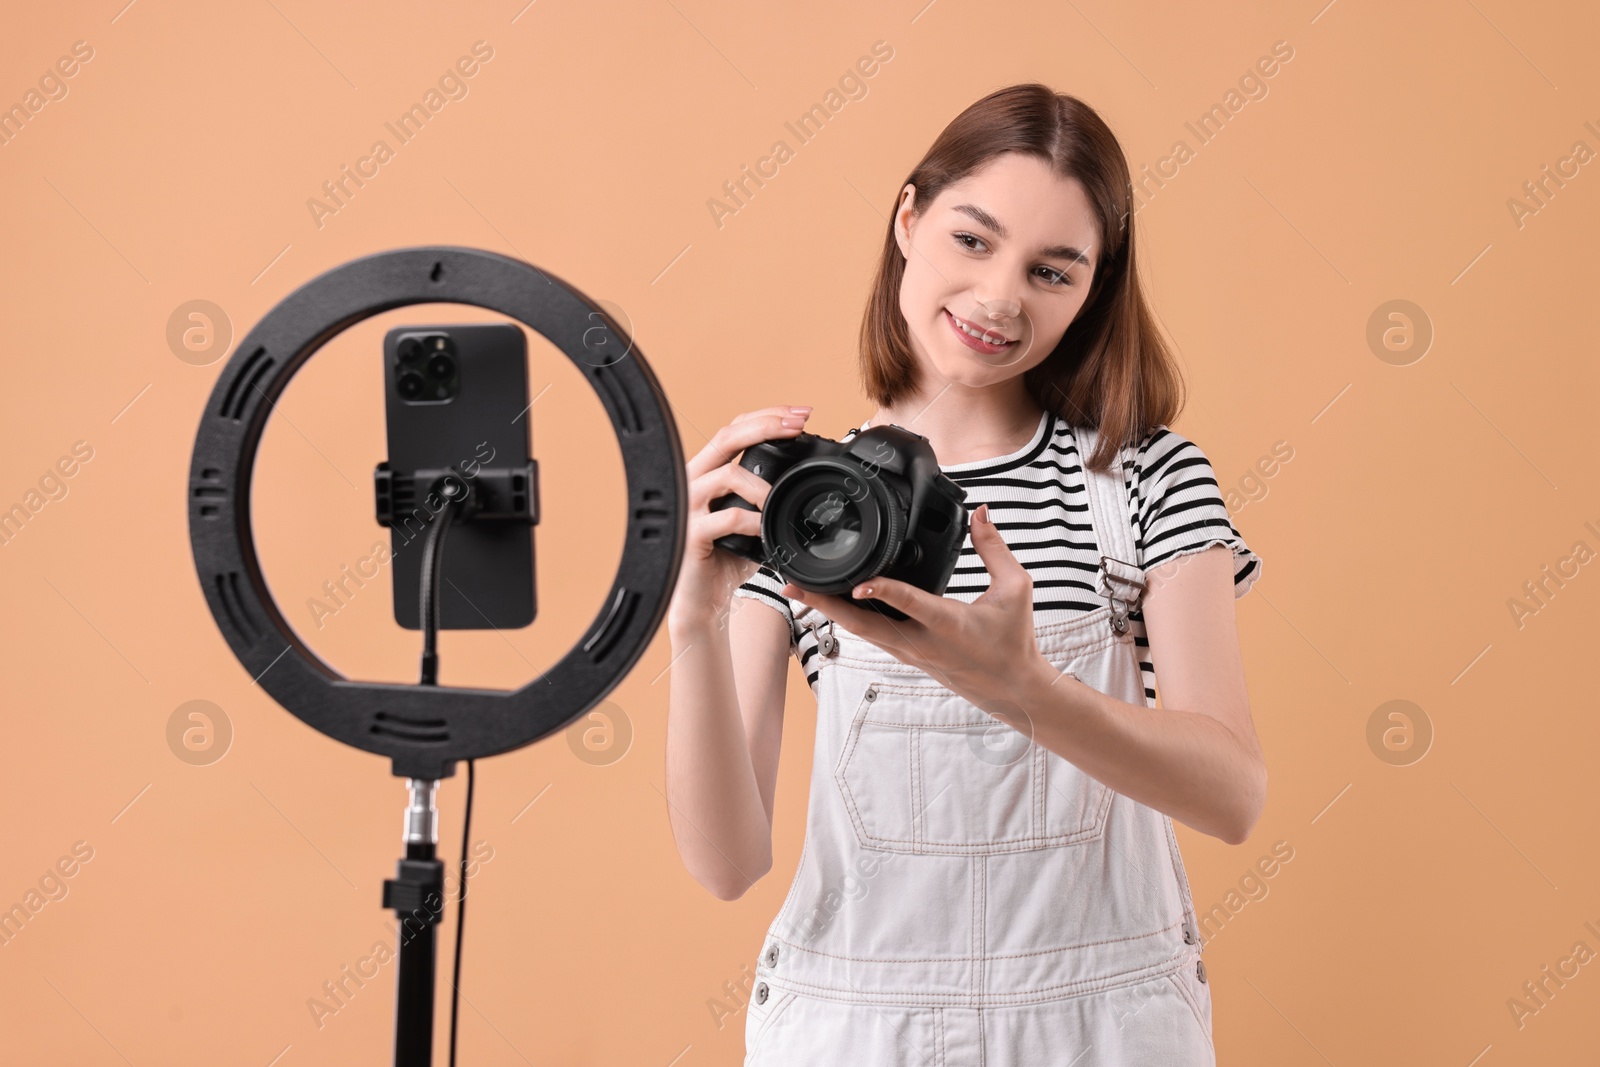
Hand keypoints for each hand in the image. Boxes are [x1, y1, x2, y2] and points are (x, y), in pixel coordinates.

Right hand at [667, 404, 812, 634]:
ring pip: (726, 475)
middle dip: (767, 425)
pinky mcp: (690, 533)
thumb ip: (766, 494)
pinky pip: (725, 518)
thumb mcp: (751, 518)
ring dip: (761, 485)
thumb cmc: (726, 557)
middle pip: (728, 436)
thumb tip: (806, 477)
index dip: (768, 416)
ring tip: (777, 499)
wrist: (703, 598)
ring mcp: (689, 506)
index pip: (735, 428)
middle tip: (799, 425)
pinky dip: (752, 522)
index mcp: (709, 471)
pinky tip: (764, 530)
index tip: (802, 414)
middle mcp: (694, 481)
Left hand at [781, 504, 1042, 711]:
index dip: (882, 591)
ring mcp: (909, 652)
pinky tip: (828, 603)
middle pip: (863, 624)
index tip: (857, 581)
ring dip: (829, 610)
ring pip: (860, 631)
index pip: (909, 604)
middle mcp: (921, 642)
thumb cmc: (1013, 640)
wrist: (1011, 689)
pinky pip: (870, 635)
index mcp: (948, 624)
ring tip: (798, 589)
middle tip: (794, 585)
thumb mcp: (1015, 589)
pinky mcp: (905, 655)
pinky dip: (846, 618)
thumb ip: (994, 549)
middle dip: (827, 604)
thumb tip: (980, 512)